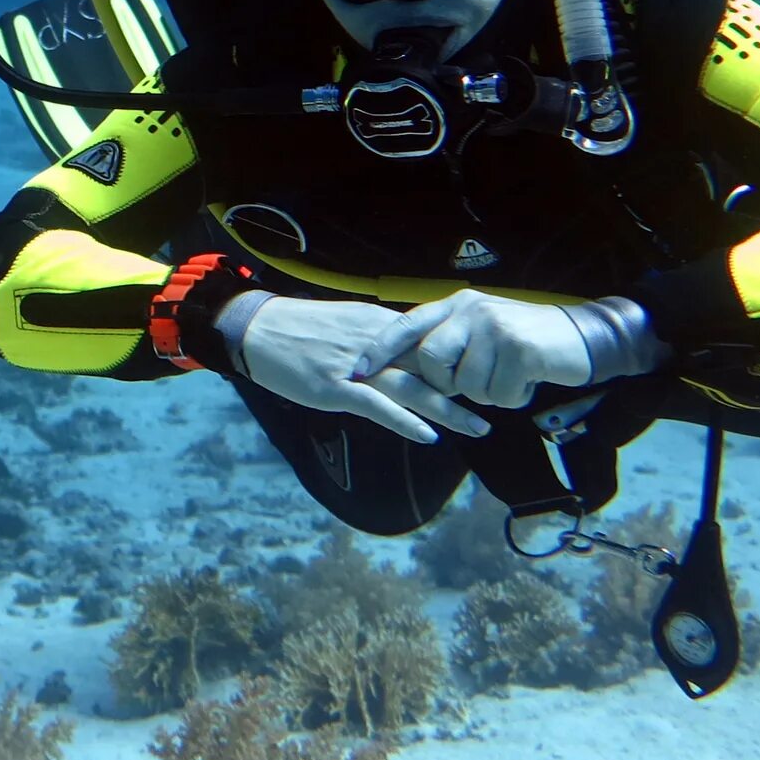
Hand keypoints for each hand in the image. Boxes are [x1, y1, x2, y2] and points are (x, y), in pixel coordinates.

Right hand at [224, 293, 486, 443]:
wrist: (258, 328)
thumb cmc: (299, 329)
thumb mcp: (347, 325)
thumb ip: (380, 341)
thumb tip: (408, 353)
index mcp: (381, 327)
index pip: (431, 343)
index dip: (462, 361)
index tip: (489, 376)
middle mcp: (377, 344)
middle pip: (433, 367)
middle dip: (468, 387)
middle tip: (501, 404)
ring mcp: (358, 367)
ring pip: (414, 389)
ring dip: (449, 410)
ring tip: (478, 427)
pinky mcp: (338, 387)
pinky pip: (379, 406)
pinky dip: (405, 421)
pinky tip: (427, 435)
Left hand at [355, 289, 663, 409]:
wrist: (582, 337)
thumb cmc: (526, 340)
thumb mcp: (481, 331)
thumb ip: (448, 341)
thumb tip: (410, 369)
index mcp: (456, 305)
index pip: (407, 325)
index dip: (381, 350)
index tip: (357, 371)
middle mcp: (471, 311)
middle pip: (433, 362)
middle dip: (450, 385)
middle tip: (478, 383)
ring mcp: (495, 327)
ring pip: (467, 385)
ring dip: (488, 394)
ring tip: (509, 378)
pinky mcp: (520, 348)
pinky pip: (498, 394)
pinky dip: (512, 398)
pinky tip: (527, 381)